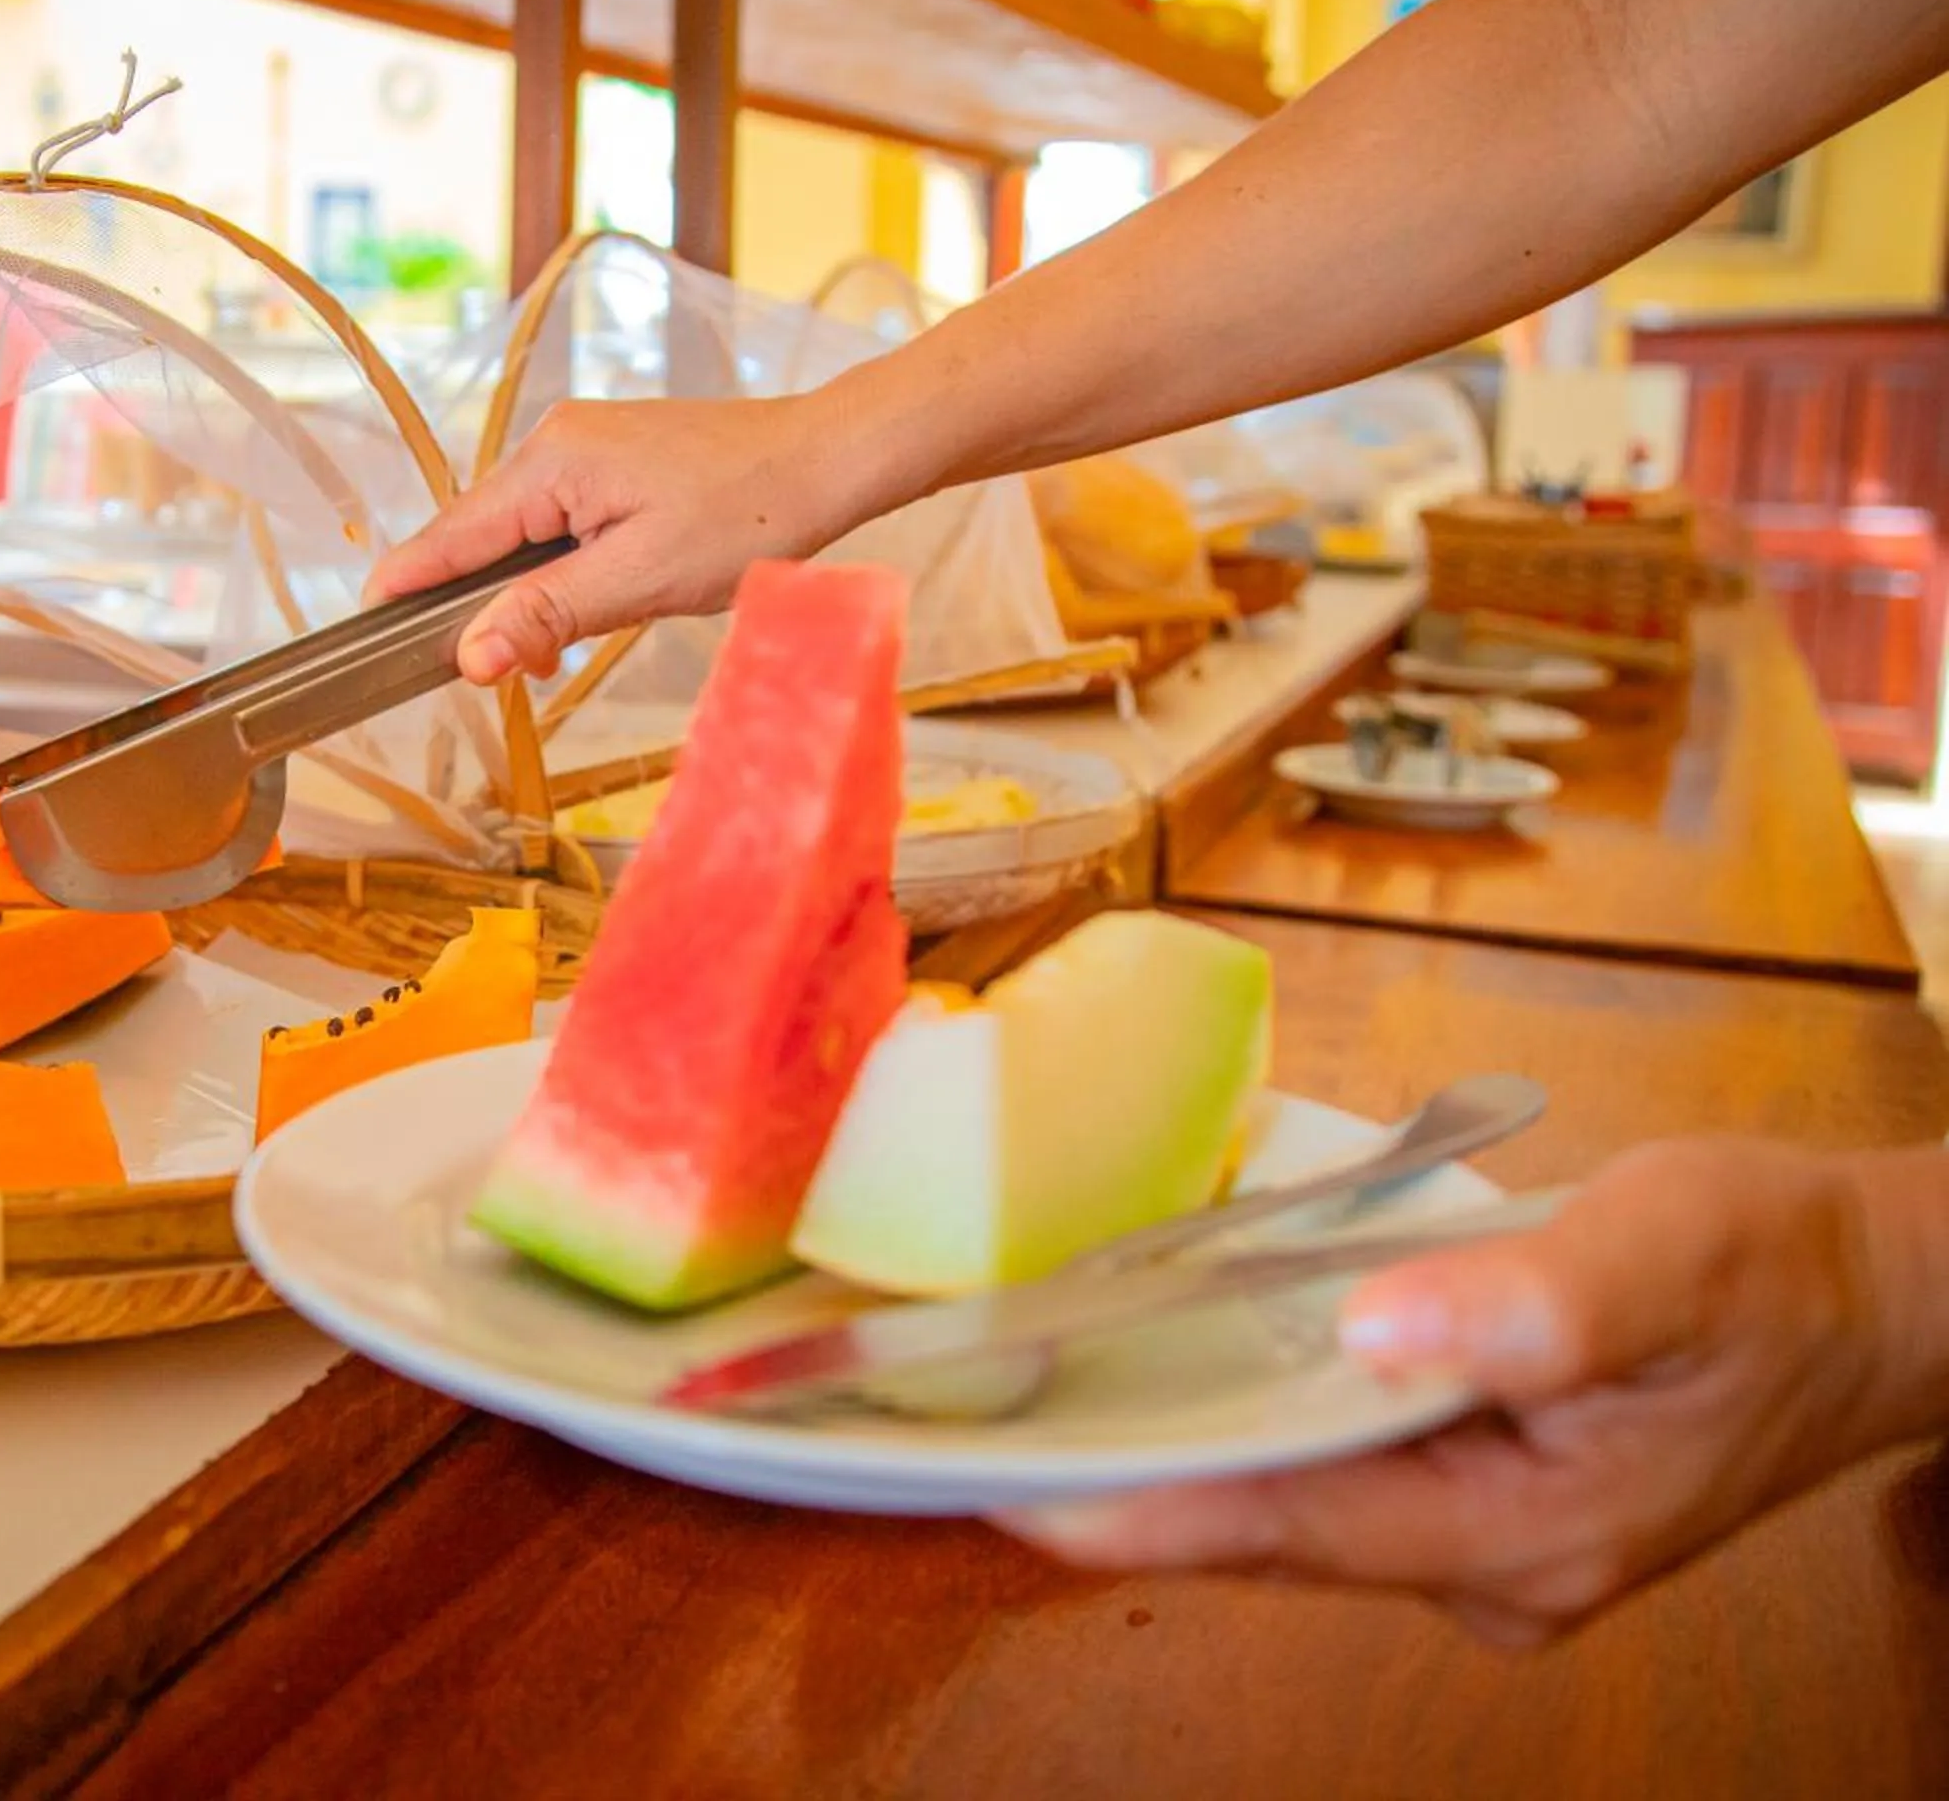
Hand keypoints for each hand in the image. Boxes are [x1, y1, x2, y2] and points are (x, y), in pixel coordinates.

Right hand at [366, 392, 876, 682]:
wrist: (828, 459)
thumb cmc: (747, 515)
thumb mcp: (640, 579)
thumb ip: (546, 612)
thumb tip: (470, 654)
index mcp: (551, 462)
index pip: (451, 534)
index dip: (406, 585)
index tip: (365, 631)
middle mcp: (554, 442)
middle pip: (481, 537)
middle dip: (485, 608)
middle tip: (509, 674)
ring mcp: (585, 447)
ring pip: (522, 535)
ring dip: (530, 597)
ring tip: (557, 653)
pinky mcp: (613, 461)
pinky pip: (559, 521)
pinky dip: (561, 571)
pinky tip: (588, 607)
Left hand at [996, 1140, 1930, 1647]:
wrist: (1869, 1303)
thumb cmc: (1779, 1270)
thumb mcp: (1683, 1250)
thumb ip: (1544, 1300)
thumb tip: (1386, 1326)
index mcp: (1527, 1533)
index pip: (1297, 1528)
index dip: (1151, 1510)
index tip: (1014, 1494)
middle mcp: (1479, 1564)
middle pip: (1263, 1525)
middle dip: (1119, 1480)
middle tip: (956, 1428)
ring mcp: (1465, 1537)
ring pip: (1280, 1499)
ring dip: (1162, 1449)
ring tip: (1010, 1388)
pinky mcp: (1455, 1491)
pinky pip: (1315, 1465)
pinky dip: (1234, 1418)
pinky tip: (1143, 1361)